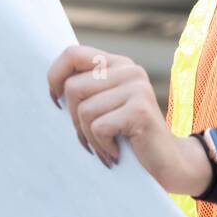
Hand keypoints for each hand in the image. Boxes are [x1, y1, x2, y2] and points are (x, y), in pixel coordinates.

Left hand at [46, 45, 210, 194]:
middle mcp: (128, 69)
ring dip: (90, 137)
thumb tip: (47, 89)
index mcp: (117, 64)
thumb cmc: (128, 137)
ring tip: (106, 146)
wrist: (168, 163)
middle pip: (73, 88)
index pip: (72, 54)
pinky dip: (102, 146)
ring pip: (84, 111)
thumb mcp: (105, 107)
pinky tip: (116, 152)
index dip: (54, 76)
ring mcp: (136, 87)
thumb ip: (86, 91)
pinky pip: (99, 127)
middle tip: (91, 137)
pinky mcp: (140, 110)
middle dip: (74, 120)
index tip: (55, 102)